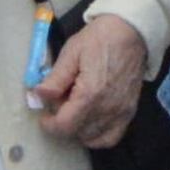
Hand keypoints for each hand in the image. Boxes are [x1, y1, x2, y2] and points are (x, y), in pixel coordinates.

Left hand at [30, 10, 153, 146]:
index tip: (44, 116)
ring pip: (92, 138)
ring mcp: (121, 113)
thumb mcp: (71, 52)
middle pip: (77, 133)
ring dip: (78, 129)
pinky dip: (97, 136)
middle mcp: (107, 109)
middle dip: (62, 123)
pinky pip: (111, 137)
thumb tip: (38, 95)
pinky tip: (89, 122)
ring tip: (74, 110)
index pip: (65, 126)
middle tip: (60, 103)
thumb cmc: (99, 39)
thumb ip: (55, 78)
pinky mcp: (129, 112)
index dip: (49, 125)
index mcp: (90, 94)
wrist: (130, 32)